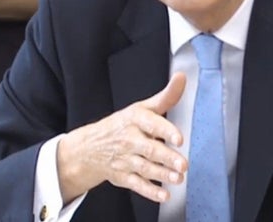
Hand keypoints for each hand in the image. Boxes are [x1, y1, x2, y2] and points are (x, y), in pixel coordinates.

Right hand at [56, 73, 187, 203]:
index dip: (166, 131)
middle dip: (167, 157)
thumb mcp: (142, 108)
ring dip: (162, 174)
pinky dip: (150, 191)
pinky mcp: (123, 176)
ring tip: (178, 178)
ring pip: (145, 168)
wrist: (90, 147)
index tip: (178, 138)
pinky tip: (163, 194)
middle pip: (150, 150)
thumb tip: (181, 78)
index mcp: (135, 120)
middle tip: (183, 164)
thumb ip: (166, 96)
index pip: (151, 124)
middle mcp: (129, 140)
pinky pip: (137, 185)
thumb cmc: (123, 125)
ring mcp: (125, 159)